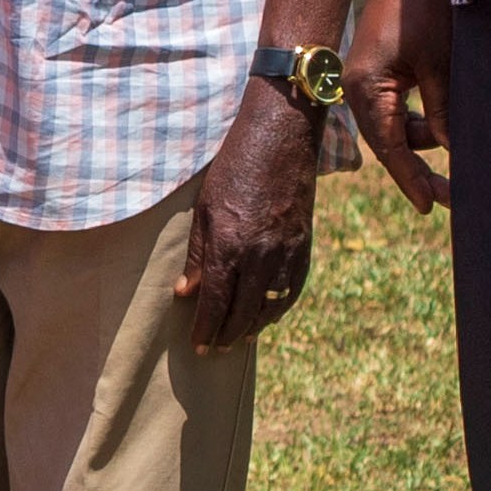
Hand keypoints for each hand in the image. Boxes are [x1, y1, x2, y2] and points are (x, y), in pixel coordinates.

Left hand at [175, 79, 323, 354]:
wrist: (282, 140)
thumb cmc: (233, 170)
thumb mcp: (203, 209)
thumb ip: (197, 254)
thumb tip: (185, 292)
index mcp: (230, 245)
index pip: (215, 301)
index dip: (206, 327)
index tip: (197, 345)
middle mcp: (261, 255)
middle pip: (242, 310)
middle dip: (226, 335)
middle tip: (212, 350)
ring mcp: (287, 253)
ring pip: (270, 306)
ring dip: (253, 327)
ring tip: (237, 339)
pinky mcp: (305, 247)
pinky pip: (292, 290)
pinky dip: (278, 308)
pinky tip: (266, 316)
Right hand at [346, 0, 449, 211]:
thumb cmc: (423, 7)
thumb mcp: (441, 64)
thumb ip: (446, 112)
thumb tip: (455, 152)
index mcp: (367, 90)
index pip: (389, 148)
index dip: (412, 179)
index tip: (431, 206)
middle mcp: (360, 88)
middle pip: (390, 142)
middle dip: (421, 167)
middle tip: (455, 195)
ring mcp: (368, 78)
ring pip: (397, 125)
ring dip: (426, 139)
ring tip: (464, 148)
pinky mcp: (381, 68)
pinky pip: (400, 105)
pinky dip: (423, 118)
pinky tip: (448, 122)